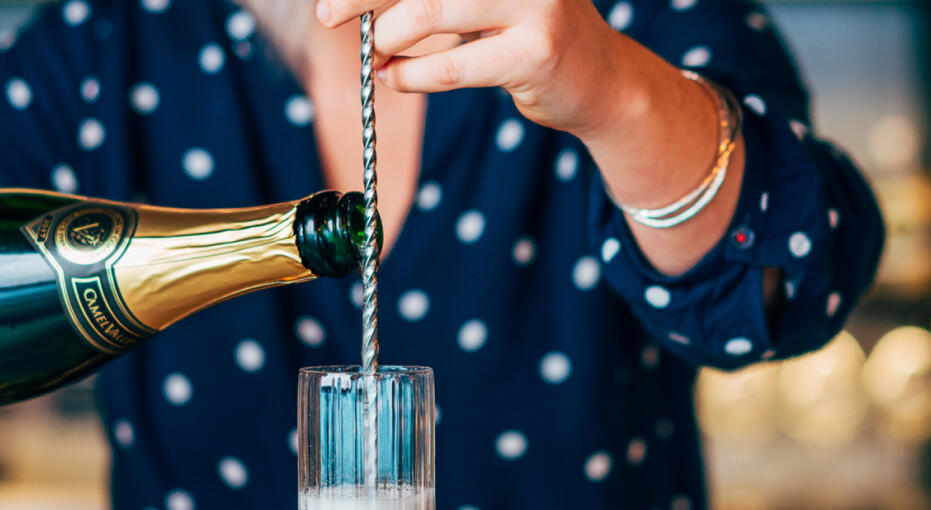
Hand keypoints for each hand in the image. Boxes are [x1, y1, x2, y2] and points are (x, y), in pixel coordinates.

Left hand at [318, 0, 646, 138]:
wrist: (601, 80)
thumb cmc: (526, 32)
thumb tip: (359, 2)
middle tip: (329, 15)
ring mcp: (535, 1)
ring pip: (429, 11)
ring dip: (389, 39)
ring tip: (376, 55)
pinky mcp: (536, 52)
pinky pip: (451, 66)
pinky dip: (412, 75)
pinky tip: (396, 77)